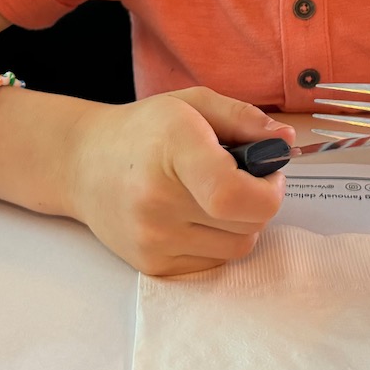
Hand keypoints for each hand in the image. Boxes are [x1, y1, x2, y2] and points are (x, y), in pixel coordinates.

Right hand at [67, 87, 294, 275]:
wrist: (82, 164)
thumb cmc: (144, 130)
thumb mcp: (192, 104)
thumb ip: (244, 118)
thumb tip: (287, 139)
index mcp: (173, 149)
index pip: (234, 194)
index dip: (267, 189)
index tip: (268, 172)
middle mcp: (158, 200)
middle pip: (248, 224)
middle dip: (259, 201)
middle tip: (242, 178)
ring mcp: (152, 238)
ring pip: (237, 247)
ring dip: (241, 224)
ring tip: (217, 196)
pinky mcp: (151, 265)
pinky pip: (213, 262)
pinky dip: (218, 241)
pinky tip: (196, 215)